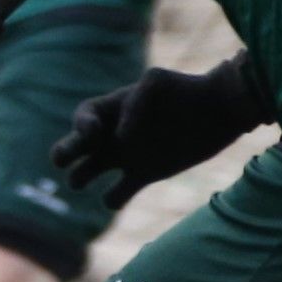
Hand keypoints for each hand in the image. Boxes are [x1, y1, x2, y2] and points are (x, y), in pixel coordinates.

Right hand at [51, 54, 269, 205]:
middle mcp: (115, 132)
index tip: (93, 132)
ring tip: (80, 181)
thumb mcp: (156, 82)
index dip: (80, 126)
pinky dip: (113, 199)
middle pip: (75, 145)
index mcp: (114, 107)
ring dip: (80, 178)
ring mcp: (128, 155)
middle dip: (64, 152)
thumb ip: (134, 103)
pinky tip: (117, 196)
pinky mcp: (145, 174)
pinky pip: (118, 194)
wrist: (218, 111)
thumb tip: (122, 137)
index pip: (83, 116)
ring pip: (89, 171)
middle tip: (63, 160)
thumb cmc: (186, 90)